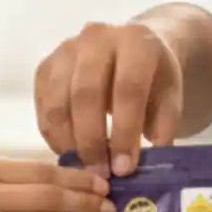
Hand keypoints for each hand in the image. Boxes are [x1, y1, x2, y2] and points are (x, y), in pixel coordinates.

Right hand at [33, 21, 182, 176]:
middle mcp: (97, 38)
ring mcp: (67, 49)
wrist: (132, 50)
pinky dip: (52, 134)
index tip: (124, 167)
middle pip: (86, 93)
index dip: (125, 131)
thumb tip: (142, 167)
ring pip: (57, 100)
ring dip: (68, 141)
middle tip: (100, 174)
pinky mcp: (47, 65)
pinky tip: (68, 154)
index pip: (128, 88)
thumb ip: (161, 128)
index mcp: (136, 41)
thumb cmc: (153, 79)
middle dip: (92, 140)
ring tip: (83, 169)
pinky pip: (42, 104)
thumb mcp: (169, 98)